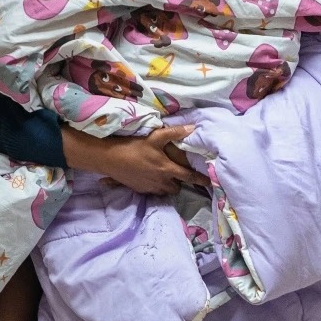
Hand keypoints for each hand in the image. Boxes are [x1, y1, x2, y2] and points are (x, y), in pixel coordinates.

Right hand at [62, 125, 208, 194]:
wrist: (110, 158)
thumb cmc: (133, 146)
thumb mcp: (155, 137)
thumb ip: (174, 133)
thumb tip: (192, 128)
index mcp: (167, 169)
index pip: (188, 176)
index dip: (200, 179)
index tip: (209, 182)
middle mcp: (161, 181)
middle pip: (177, 187)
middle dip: (180, 182)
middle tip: (178, 173)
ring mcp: (150, 187)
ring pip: (165, 191)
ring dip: (168, 185)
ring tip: (165, 176)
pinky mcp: (140, 190)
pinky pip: (153, 192)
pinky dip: (155, 187)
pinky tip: (150, 177)